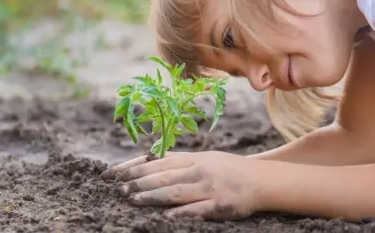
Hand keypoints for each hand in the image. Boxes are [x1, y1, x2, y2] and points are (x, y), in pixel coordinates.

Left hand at [100, 151, 265, 219]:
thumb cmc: (227, 168)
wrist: (260, 179)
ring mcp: (209, 187)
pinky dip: (180, 213)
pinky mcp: (219, 205)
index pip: (157, 161)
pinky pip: (196, 210)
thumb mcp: (203, 158)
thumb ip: (178, 161)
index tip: (114, 173)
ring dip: (152, 196)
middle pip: (163, 176)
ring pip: (175, 192)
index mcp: (192, 158)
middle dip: (138, 181)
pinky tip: (165, 217)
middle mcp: (198, 170)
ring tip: (132, 199)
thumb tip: (148, 160)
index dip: (134, 167)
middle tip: (118, 188)